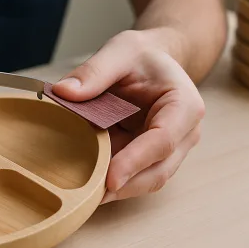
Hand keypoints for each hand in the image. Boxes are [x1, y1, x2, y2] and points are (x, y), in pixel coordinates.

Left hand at [52, 29, 203, 203]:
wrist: (154, 61)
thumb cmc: (142, 56)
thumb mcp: (119, 51)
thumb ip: (94, 72)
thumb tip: (63, 92)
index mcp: (184, 105)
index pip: (163, 140)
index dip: (136, 161)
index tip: (109, 179)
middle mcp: (185, 133)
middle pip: (159, 170)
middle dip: (125, 185)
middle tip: (88, 197)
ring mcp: (171, 149)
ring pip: (148, 179)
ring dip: (118, 189)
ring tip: (84, 196)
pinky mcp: (152, 157)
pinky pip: (135, 176)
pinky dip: (113, 182)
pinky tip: (87, 184)